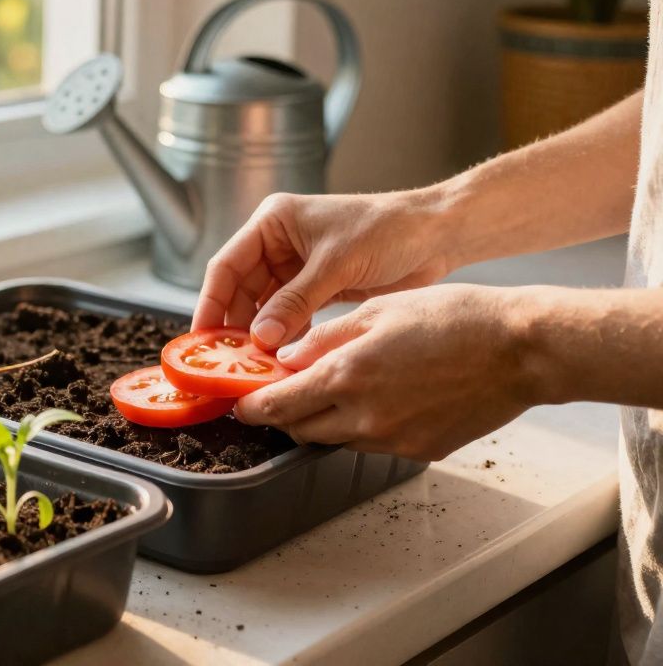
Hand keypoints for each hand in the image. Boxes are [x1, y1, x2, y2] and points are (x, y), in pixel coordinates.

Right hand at [193, 191, 453, 349]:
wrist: (437, 234)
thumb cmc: (389, 229)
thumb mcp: (336, 264)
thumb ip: (295, 301)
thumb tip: (260, 336)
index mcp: (273, 222)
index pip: (226, 266)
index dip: (211, 303)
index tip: (203, 337)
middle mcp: (278, 243)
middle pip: (240, 291)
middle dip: (236, 326)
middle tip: (230, 362)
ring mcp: (296, 267)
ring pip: (263, 308)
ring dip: (261, 335)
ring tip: (255, 365)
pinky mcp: (316, 287)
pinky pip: (288, 316)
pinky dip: (285, 336)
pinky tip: (283, 358)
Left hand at [233, 284, 539, 460]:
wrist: (521, 349)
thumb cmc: (456, 318)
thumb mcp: (377, 311)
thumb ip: (324, 339)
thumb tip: (286, 357)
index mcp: (347, 376)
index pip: (278, 406)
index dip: (253, 407)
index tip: (241, 403)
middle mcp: (365, 417)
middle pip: (301, 430)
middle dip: (284, 415)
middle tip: (281, 394)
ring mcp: (393, 439)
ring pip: (336, 439)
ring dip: (324, 419)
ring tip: (336, 389)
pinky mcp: (420, 450)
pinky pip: (374, 443)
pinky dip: (363, 426)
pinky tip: (381, 398)